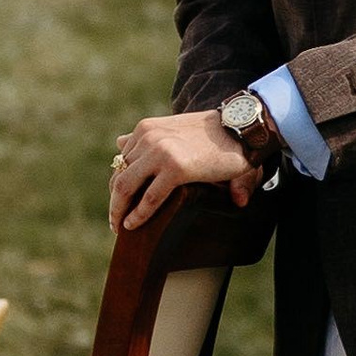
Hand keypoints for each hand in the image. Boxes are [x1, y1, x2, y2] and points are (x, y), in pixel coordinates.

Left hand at [109, 108, 259, 233]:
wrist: (240, 129)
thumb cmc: (212, 134)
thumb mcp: (176, 129)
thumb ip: (149, 136)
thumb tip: (117, 141)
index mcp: (147, 128)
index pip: (121, 161)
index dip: (117, 184)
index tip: (120, 202)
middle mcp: (148, 137)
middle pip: (119, 175)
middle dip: (115, 201)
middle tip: (116, 221)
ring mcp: (160, 152)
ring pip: (126, 187)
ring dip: (118, 211)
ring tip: (120, 227)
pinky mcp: (175, 168)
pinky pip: (149, 198)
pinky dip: (138, 215)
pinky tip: (132, 225)